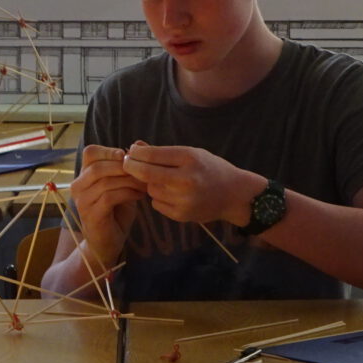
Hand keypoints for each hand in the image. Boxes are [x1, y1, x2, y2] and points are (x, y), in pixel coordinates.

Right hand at [69, 144, 146, 265]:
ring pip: (105, 181)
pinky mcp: (91, 214)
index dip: (109, 151)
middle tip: (143, 173)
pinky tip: (140, 196)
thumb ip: (124, 168)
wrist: (106, 242)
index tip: (127, 157)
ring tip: (144, 186)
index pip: (90, 152)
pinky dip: (128, 193)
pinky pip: (110, 197)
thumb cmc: (115, 212)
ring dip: (129, 181)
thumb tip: (138, 144)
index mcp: (84, 176)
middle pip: (98, 166)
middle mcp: (78, 186)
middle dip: (124, 167)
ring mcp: (82, 201)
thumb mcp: (120, 185)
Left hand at [122, 142, 259, 225]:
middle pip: (145, 173)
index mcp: (190, 159)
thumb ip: (163, 151)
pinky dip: (159, 197)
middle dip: (131, 167)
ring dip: (150, 183)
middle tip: (127, 164)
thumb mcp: (191, 153)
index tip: (130, 152)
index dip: (135, 153)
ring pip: (150, 189)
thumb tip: (135, 146)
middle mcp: (186, 179)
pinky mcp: (181, 215)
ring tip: (165, 180)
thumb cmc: (210, 169)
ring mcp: (184, 199)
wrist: (235, 195)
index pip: (152, 155)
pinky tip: (173, 194)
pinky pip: (156, 203)